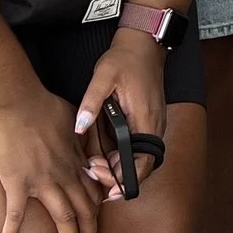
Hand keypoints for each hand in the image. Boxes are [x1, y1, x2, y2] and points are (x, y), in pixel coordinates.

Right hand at [0, 85, 100, 232]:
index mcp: (76, 161)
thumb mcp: (73, 120)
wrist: (16, 100)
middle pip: (84, 213)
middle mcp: (64, 175)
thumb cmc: (41, 105)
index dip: (98, 217)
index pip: (93, 195)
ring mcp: (42, 181)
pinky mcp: (17, 183)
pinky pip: (15, 216)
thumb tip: (85, 148)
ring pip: (64, 219)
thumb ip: (80, 138)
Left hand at [75, 33, 167, 200]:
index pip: (142, 162)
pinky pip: (140, 149)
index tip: (107, 187)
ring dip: (121, 168)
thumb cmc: (125, 60)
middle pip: (143, 166)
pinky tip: (106, 156)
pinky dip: (125, 158)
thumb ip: (90, 103)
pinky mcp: (149, 122)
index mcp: (145, 120)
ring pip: (141, 159)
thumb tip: (79, 127)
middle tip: (94, 175)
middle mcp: (154, 127)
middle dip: (119, 178)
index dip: (126, 179)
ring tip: (96, 168)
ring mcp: (154, 125)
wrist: (144, 45)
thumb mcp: (103, 77)